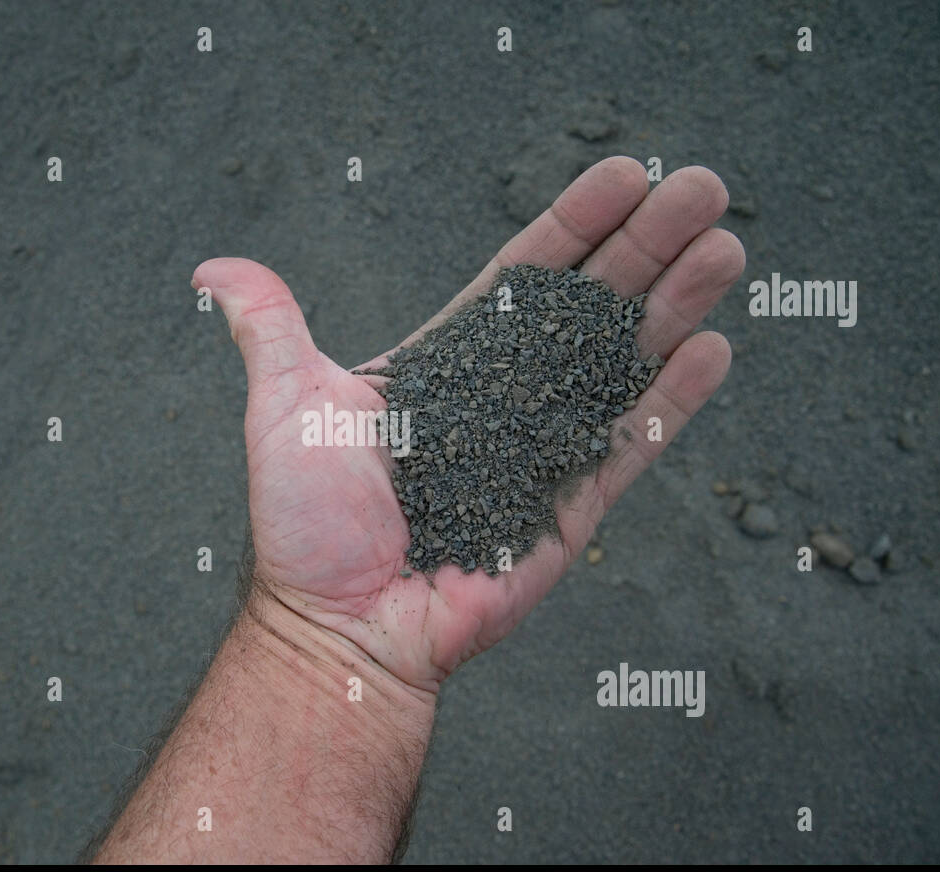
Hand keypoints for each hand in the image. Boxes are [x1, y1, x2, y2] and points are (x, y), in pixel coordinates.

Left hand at [195, 157, 743, 693]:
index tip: (620, 174)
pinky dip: (670, 401)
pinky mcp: (567, 510)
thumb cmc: (304, 526)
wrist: (338, 628)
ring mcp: (541, 451)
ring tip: (724, 246)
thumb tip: (215, 267)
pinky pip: (628, 446)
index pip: (520, 278)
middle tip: (699, 187)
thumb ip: (271, 330)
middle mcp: (502, 399)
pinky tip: (710, 348)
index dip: (572, 225)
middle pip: (587, 306)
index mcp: (445, 366)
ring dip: (674, 305)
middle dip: (645, 245)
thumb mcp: (284, 407)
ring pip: (620, 363)